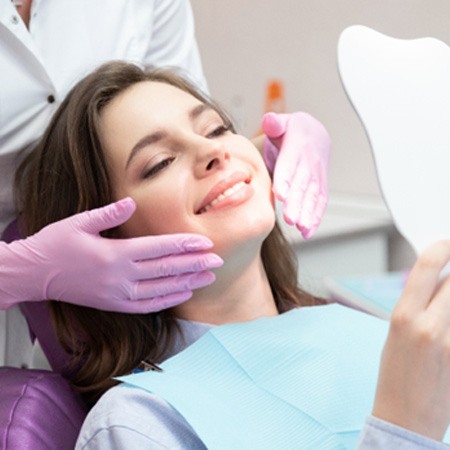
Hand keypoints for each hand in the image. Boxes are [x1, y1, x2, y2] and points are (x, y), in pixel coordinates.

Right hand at [0, 198, 222, 312]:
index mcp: (114, 253)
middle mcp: (120, 277)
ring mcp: (118, 295)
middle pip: (166, 270)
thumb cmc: (55, 244)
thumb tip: (131, 203)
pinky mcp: (113, 305)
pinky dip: (168, 300)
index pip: (159, 248)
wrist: (34, 275)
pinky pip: (147, 306)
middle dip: (195, 264)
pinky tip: (184, 293)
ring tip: (209, 277)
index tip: (206, 243)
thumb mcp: (78, 222)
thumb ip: (108, 213)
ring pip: (162, 290)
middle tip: (218, 260)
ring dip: (188, 283)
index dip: (185, 245)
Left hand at [262, 112, 330, 238]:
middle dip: (297, 202)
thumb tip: (269, 121)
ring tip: (300, 228)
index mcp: (297, 147)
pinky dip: (315, 218)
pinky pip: (319, 203)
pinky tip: (307, 232)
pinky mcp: (320, 187)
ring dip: (307, 213)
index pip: (290, 164)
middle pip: (303, 184)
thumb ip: (275, 123)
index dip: (286, 178)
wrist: (314, 135)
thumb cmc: (292, 132)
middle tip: (289, 218)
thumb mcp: (283, 122)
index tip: (280, 193)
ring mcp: (317, 176)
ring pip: (312, 196)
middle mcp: (309, 163)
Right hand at [373, 240, 449, 440]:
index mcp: (403, 317)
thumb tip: (438, 281)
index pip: (427, 268)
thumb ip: (417, 304)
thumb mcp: (395, 333)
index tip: (446, 243)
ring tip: (444, 309)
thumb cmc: (394, 375)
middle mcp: (429, 327)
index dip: (440, 249)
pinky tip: (446, 326)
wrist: (405, 418)